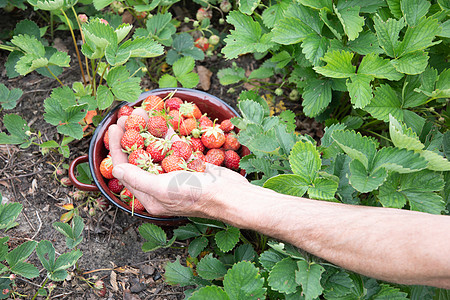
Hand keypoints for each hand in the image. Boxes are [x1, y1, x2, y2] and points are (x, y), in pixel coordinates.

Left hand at [108, 108, 248, 216]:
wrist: (230, 194)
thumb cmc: (196, 195)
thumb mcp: (163, 189)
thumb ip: (138, 179)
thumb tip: (116, 170)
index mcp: (150, 196)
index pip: (126, 170)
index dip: (117, 149)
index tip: (113, 129)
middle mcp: (160, 185)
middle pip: (139, 157)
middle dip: (130, 135)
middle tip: (124, 116)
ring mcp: (175, 173)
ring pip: (156, 148)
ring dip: (147, 130)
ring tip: (140, 112)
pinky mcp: (188, 162)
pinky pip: (173, 146)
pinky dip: (165, 133)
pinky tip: (158, 119)